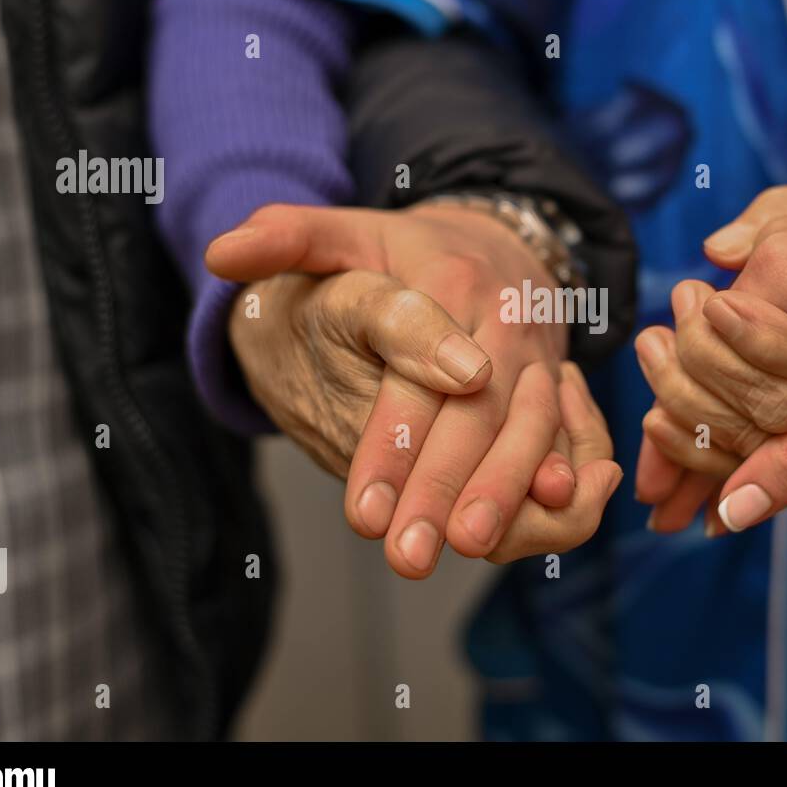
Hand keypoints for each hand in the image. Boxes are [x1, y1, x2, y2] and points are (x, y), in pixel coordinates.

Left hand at [211, 202, 600, 576]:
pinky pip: (565, 439)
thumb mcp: (343, 234)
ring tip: (465, 547)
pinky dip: (554, 482)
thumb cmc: (401, 257)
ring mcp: (539, 356)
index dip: (392, 440)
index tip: (364, 510)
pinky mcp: (557, 389)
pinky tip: (539, 522)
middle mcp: (504, 320)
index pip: (415, 369)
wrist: (489, 248)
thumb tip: (221, 253)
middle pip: (476, 410)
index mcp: (449, 279)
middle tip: (407, 552)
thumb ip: (285, 238)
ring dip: (502, 493)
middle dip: (443, 484)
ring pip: (528, 429)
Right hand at [634, 177, 786, 533]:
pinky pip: (763, 347)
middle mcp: (771, 260)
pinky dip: (750, 399)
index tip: (665, 512)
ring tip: (687, 502)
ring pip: (728, 361)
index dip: (684, 448)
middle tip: (665, 515)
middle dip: (684, 443)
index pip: (699, 372)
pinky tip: (739, 455)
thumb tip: (731, 514)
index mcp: (779, 275)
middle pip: (701, 367)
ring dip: (714, 426)